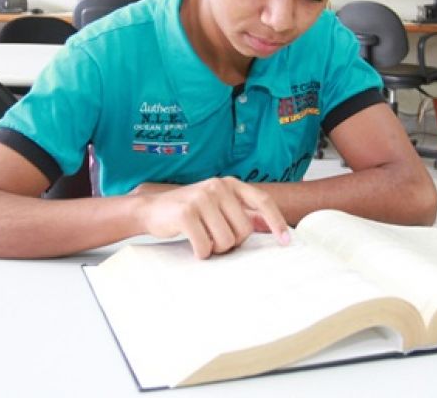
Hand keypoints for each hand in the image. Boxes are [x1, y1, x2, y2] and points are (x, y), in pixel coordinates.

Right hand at [134, 176, 289, 258]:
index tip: (285, 240)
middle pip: (244, 230)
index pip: (262, 201)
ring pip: (226, 241)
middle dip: (232, 242)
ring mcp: (202, 198)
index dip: (276, 222)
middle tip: (216, 238)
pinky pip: (205, 246)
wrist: (151, 209)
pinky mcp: (186, 213)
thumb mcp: (217, 205)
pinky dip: (201, 252)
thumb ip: (241, 213)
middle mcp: (217, 186)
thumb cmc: (188, 210)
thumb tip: (268, 226)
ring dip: (215, 248)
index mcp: (229, 184)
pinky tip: (193, 244)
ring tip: (202, 238)